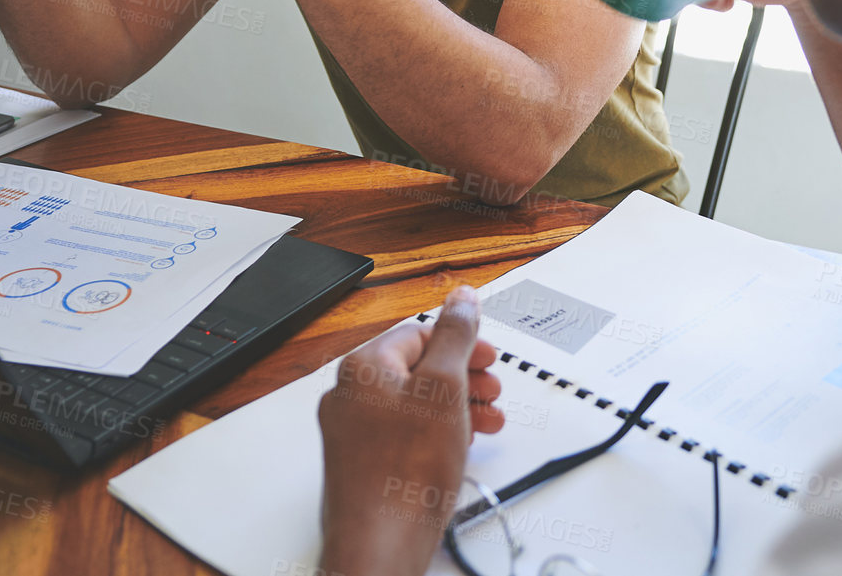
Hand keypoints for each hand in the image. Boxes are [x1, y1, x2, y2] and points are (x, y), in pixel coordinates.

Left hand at [317, 285, 503, 575]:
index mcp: (363, 368)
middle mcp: (350, 397)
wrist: (381, 544)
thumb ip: (455, 336)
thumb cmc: (405, 473)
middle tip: (491, 388)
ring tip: (489, 421)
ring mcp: (354, 434)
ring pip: (414, 404)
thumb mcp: (445, 388)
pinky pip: (405, 434)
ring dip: (456, 406)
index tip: (486, 355)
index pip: (417, 334)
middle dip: (462, 376)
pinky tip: (461, 447)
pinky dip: (437, 433)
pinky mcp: (363, 465)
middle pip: (416, 369)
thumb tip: (461, 298)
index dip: (459, 342)